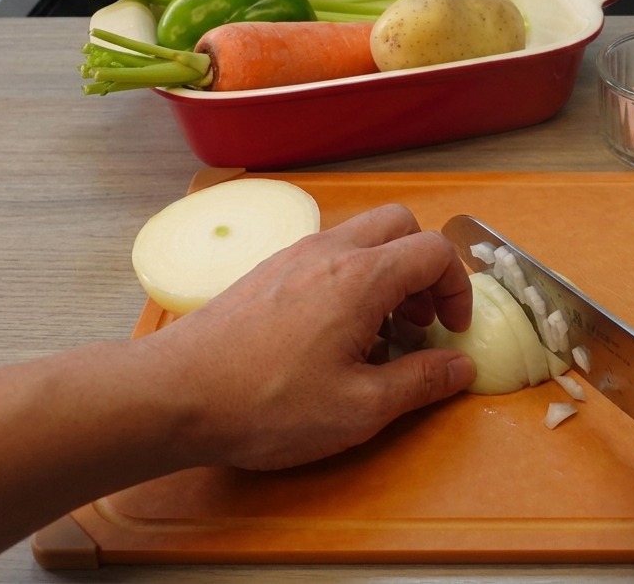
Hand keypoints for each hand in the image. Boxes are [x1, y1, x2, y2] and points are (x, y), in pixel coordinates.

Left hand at [147, 203, 476, 470]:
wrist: (173, 395)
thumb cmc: (267, 404)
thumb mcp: (360, 408)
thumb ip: (420, 382)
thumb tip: (460, 367)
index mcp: (361, 277)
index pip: (433, 250)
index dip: (457, 287)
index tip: (452, 330)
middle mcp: (329, 251)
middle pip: (399, 225)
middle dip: (424, 267)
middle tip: (421, 321)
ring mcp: (292, 257)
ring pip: (360, 237)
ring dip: (386, 274)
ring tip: (379, 335)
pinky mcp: (266, 273)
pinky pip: (326, 256)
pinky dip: (350, 281)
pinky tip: (334, 337)